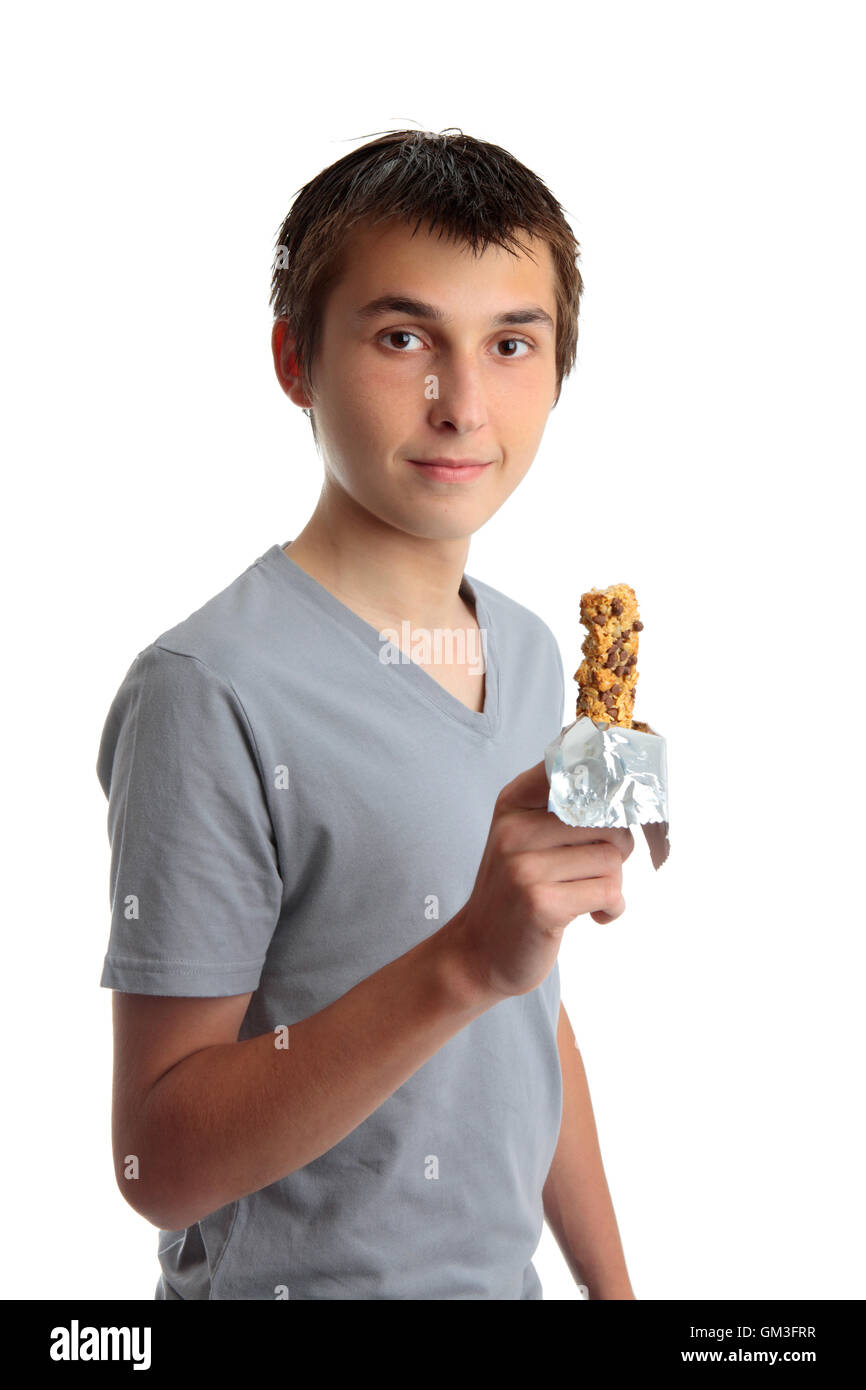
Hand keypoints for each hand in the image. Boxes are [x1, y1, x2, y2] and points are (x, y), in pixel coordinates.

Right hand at [451, 759, 633, 1000]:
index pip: (573, 767)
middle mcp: (514, 829)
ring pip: (613, 858)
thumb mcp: (525, 839)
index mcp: (513, 803)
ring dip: (612, 883)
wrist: (479, 953)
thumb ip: (565, 808)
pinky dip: (612, 908)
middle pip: (608, 820)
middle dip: (616, 849)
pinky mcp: (541, 903)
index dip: (607, 784)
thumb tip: (625, 792)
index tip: (614, 802)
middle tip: (593, 871)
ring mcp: (524, 867)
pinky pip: (610, 892)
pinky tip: (592, 915)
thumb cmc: (516, 893)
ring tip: (585, 895)